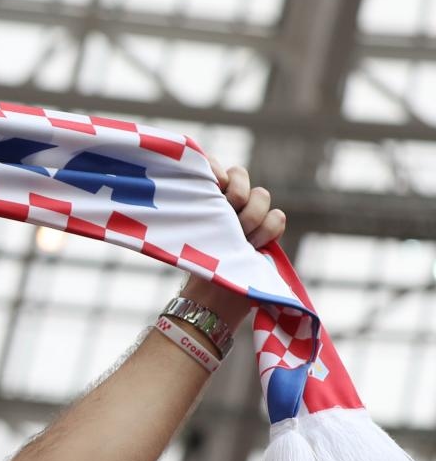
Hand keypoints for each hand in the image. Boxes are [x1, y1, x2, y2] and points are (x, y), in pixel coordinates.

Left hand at [180, 158, 284, 324]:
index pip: (211, 163)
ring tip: (240, 239)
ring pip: (262, 195)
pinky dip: (268, 230)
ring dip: (251, 217)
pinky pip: (278, 216)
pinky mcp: (268, 231)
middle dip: (235, 194)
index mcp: (205, 196)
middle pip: (240, 174)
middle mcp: (228, 201)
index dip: (213, 167)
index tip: (213, 183)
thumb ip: (193, 204)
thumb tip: (187, 183)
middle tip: (226, 215)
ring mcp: (250, 215)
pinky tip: (255, 246)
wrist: (210, 297)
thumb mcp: (184, 230)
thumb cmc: (192, 263)